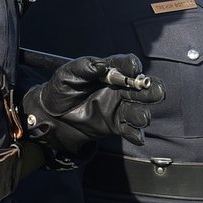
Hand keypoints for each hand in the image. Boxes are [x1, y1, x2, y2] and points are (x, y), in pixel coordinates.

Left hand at [23, 54, 164, 155]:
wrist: (52, 116)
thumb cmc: (60, 90)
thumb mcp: (67, 74)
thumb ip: (83, 67)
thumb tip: (100, 65)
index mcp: (109, 71)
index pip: (126, 65)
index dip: (132, 66)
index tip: (133, 70)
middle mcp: (119, 88)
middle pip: (143, 87)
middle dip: (150, 88)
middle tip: (148, 90)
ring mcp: (119, 107)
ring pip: (139, 109)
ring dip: (142, 113)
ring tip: (140, 117)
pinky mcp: (116, 125)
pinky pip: (130, 130)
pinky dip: (136, 134)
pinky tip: (136, 137)